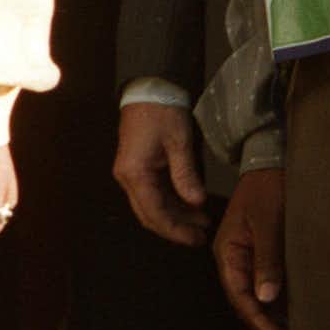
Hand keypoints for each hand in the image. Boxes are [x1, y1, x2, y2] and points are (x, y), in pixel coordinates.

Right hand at [113, 102, 209, 244]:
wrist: (148, 89)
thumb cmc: (163, 113)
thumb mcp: (179, 143)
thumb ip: (186, 175)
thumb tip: (196, 203)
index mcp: (134, 173)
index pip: (154, 213)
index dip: (175, 230)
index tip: (196, 239)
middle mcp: (127, 177)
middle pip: (149, 214)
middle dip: (175, 228)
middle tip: (201, 237)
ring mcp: (130, 173)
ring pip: (151, 206)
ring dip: (175, 217)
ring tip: (201, 222)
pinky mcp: (137, 168)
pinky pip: (153, 194)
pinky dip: (171, 204)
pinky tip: (190, 206)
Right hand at [213, 167, 288, 329]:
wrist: (271, 164)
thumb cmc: (269, 190)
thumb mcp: (269, 224)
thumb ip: (267, 260)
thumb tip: (266, 297)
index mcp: (227, 250)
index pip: (239, 293)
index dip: (259, 318)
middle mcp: (231, 256)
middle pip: (244, 298)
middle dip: (265, 323)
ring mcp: (244, 255)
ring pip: (253, 293)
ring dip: (271, 314)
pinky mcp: (257, 251)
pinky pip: (262, 282)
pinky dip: (275, 300)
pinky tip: (291, 312)